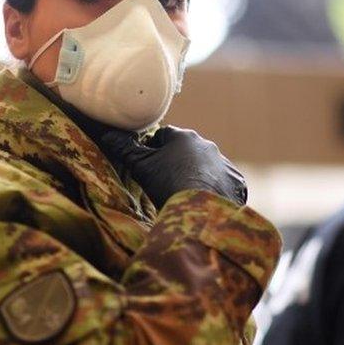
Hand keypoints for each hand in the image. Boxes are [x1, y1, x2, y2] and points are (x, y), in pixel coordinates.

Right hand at [95, 126, 247, 209]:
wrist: (200, 211)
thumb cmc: (168, 184)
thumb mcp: (141, 167)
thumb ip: (124, 148)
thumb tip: (108, 133)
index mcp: (184, 137)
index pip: (163, 136)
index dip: (152, 149)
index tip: (148, 165)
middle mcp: (207, 145)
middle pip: (186, 149)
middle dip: (176, 161)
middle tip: (165, 181)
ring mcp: (223, 162)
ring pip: (205, 165)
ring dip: (196, 174)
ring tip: (185, 192)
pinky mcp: (235, 180)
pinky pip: (223, 180)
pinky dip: (215, 187)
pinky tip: (205, 200)